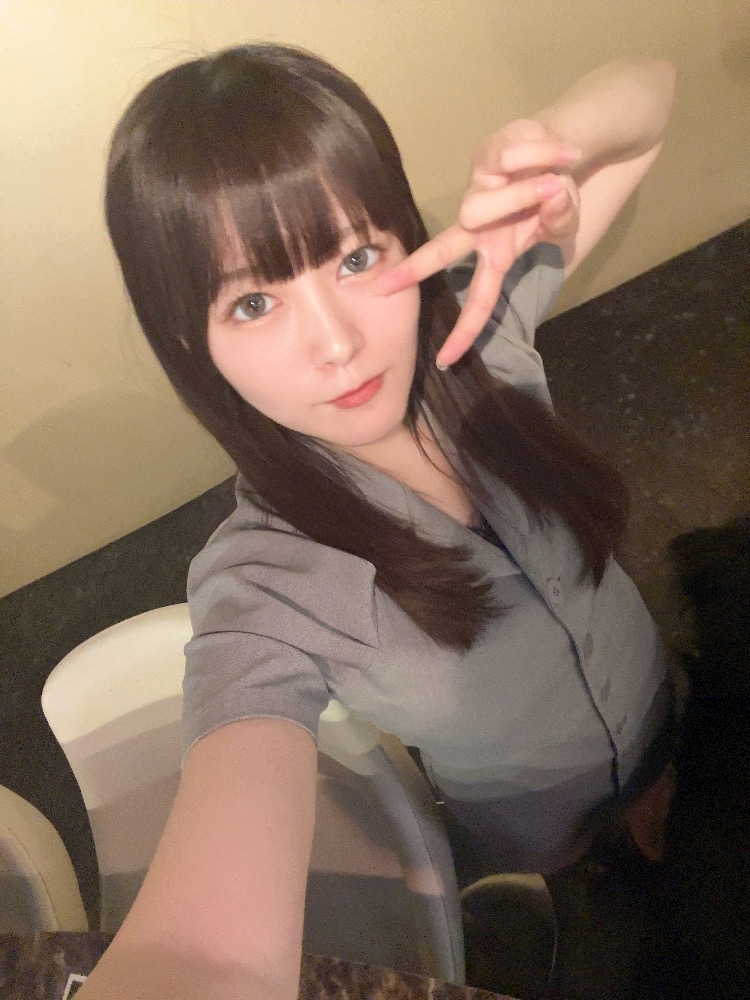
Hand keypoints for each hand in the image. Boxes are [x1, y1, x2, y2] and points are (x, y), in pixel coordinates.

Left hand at [372, 120, 580, 367]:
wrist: (565, 150)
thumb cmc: (556, 195)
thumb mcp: (566, 220)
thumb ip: (561, 219)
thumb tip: (553, 197)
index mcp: (496, 251)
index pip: (479, 298)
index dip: (465, 329)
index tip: (445, 360)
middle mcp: (479, 224)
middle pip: (445, 248)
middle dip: (417, 268)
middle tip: (382, 289)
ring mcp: (480, 189)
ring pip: (483, 206)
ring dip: (525, 194)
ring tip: (558, 182)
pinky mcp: (489, 154)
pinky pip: (515, 158)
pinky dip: (547, 155)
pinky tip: (567, 154)